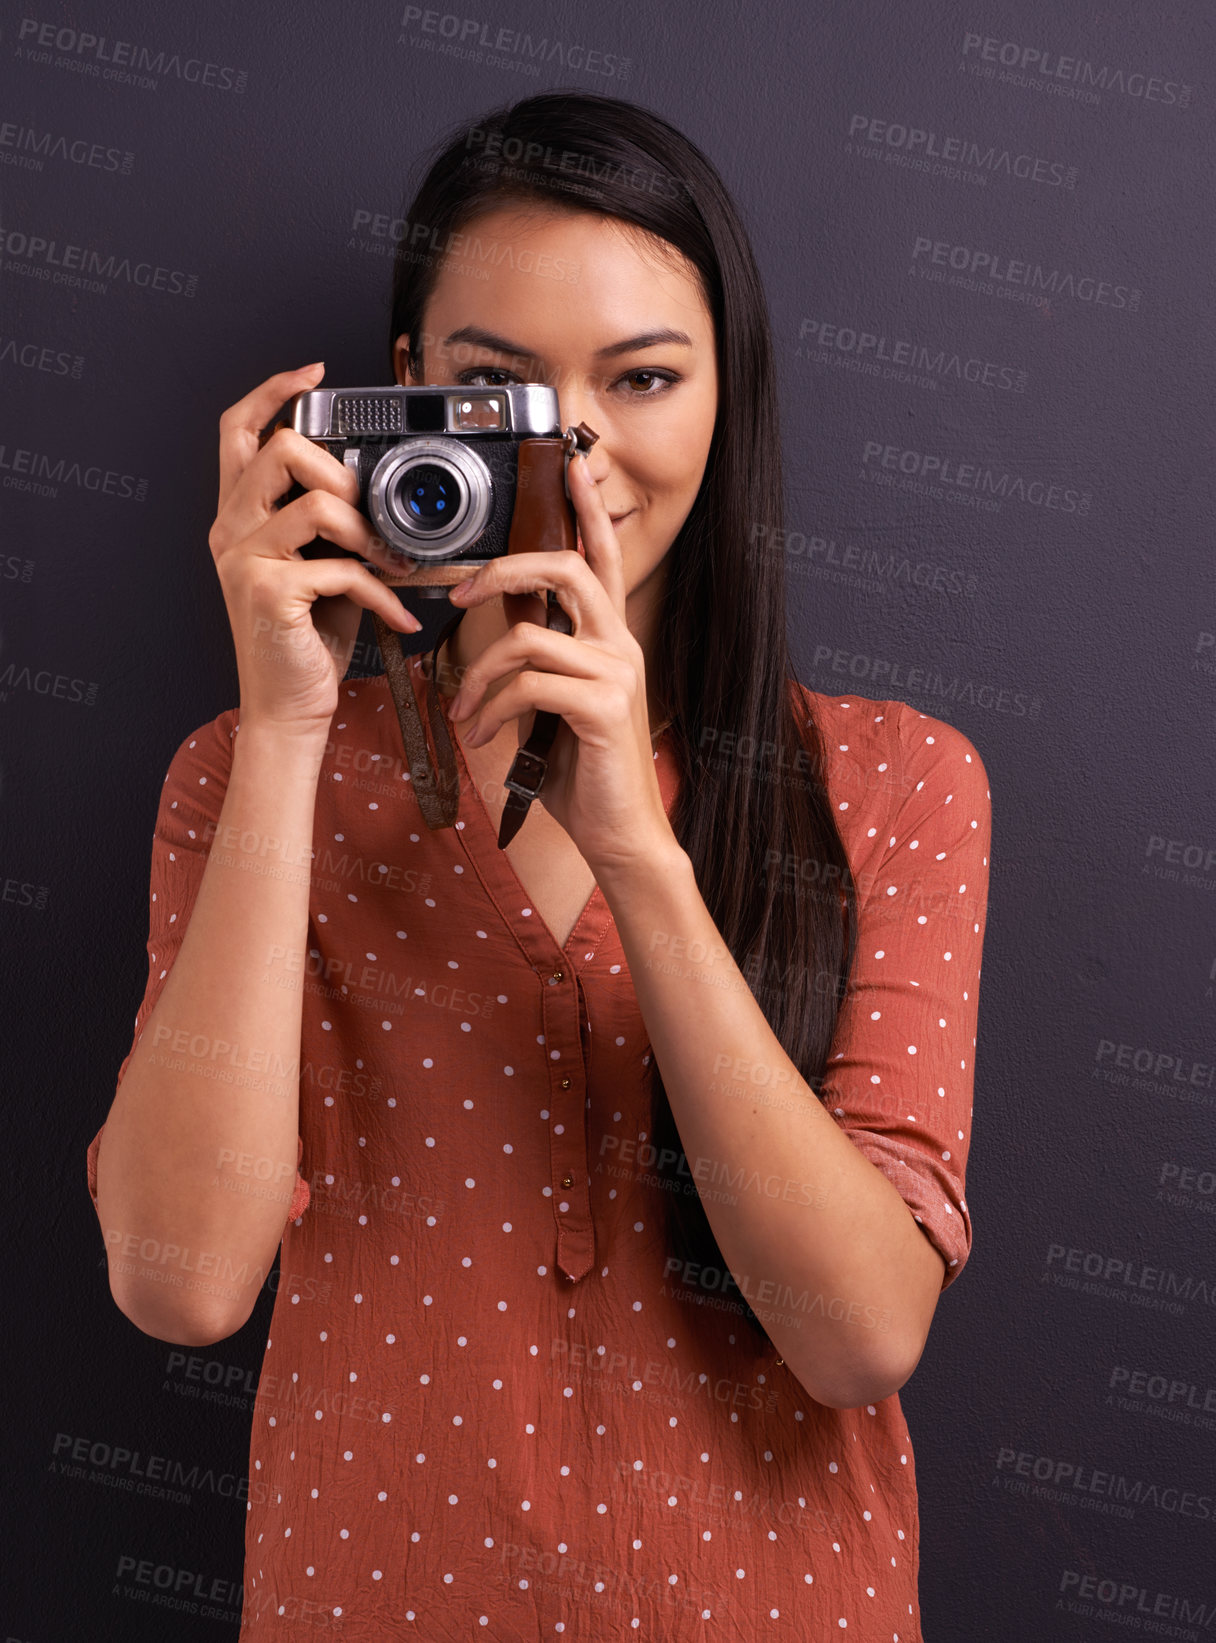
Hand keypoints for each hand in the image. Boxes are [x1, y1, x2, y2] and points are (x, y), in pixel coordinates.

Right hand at [209, 363, 420, 734]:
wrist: (290, 707)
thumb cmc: (307, 638)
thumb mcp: (318, 565)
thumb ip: (328, 521)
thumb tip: (374, 486)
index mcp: (237, 515)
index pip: (238, 429)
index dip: (273, 391)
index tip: (314, 372)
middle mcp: (230, 530)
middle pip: (283, 449)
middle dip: (341, 472)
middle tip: (366, 510)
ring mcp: (244, 560)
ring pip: (319, 505)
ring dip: (369, 534)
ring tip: (388, 566)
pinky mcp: (270, 594)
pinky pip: (343, 569)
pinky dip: (383, 595)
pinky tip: (398, 617)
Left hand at [446, 453, 676, 875]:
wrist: (619, 834)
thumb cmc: (583, 772)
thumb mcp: (554, 708)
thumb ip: (537, 666)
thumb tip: (498, 640)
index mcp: (609, 640)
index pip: (601, 557)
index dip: (585, 508)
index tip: (569, 465)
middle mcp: (619, 646)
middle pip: (564, 569)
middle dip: (503, 571)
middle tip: (459, 595)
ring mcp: (615, 673)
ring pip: (528, 637)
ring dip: (479, 676)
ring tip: (463, 713)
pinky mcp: (601, 707)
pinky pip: (527, 685)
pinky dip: (491, 710)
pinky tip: (482, 735)